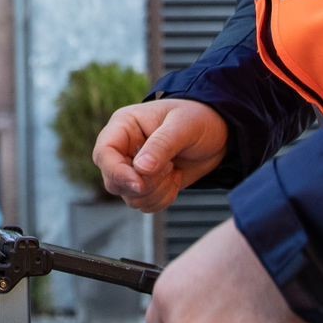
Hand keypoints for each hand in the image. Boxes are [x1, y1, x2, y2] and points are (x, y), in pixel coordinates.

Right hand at [93, 99, 228, 211]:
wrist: (219, 133)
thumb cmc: (199, 118)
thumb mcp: (183, 125)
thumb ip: (161, 145)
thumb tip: (140, 169)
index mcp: (123, 126)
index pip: (104, 154)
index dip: (117, 172)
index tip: (140, 183)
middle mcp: (123, 149)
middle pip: (114, 181)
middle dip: (144, 184)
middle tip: (170, 168)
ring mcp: (133, 169)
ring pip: (130, 197)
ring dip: (156, 192)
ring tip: (174, 169)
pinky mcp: (147, 185)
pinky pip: (145, 205)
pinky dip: (163, 199)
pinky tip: (175, 179)